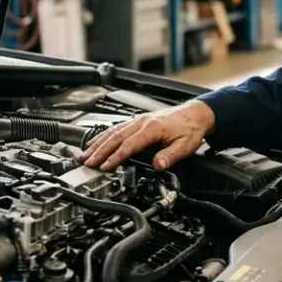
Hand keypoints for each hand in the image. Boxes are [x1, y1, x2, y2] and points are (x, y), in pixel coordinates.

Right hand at [82, 100, 214, 170]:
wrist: (196, 114)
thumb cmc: (191, 129)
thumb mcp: (185, 145)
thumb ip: (170, 156)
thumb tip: (158, 166)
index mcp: (152, 128)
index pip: (129, 145)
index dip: (115, 157)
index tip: (105, 167)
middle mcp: (142, 122)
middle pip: (115, 138)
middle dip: (100, 151)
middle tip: (87, 162)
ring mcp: (139, 120)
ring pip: (113, 131)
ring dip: (98, 143)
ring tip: (86, 153)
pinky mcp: (138, 121)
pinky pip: (117, 127)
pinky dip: (104, 135)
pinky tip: (97, 141)